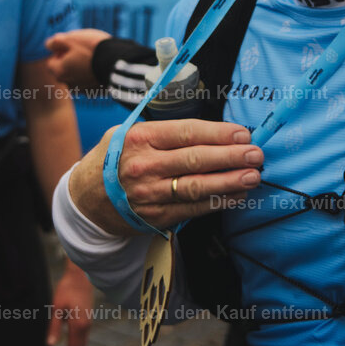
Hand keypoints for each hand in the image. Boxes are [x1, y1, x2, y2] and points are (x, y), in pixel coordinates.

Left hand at [44, 29, 110, 87]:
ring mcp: (84, 90)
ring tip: (95, 59)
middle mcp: (69, 84)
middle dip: (71, 62)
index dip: (61, 52)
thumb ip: (54, 42)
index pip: (52, 62)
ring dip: (82, 70)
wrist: (118, 60)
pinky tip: (102, 67)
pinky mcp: (97, 91)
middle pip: (64, 71)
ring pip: (78, 77)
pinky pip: (90, 82)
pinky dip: (93, 75)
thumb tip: (49, 45)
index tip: (74, 47)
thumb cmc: (92, 48)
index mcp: (59, 72)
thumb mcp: (70, 38)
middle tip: (85, 52)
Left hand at [47, 259, 93, 345]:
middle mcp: (86, 326)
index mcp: (79, 325)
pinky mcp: (87, 317)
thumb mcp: (57, 307)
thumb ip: (55, 327)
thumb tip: (50, 345)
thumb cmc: (67, 288)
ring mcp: (89, 322)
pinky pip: (83, 337)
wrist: (81, 275)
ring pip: (82, 344)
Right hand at [68, 119, 263, 235]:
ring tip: (253, 176)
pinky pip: (193, 209)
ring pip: (197, 187)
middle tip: (256, 154)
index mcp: (140, 138)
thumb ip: (165, 129)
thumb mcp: (129, 131)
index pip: (186, 133)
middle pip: (195, 160)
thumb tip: (212, 129)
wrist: (88, 198)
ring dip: (229, 182)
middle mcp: (144, 166)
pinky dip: (218, 202)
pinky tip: (237, 195)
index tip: (243, 133)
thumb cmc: (118, 157)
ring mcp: (149, 194)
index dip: (218, 133)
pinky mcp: (156, 216)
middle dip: (231, 157)